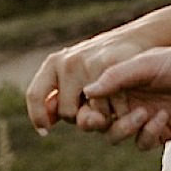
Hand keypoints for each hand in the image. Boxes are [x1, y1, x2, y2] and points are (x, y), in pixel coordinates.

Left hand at [25, 33, 145, 133]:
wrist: (135, 38)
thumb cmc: (99, 62)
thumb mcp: (73, 75)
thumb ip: (58, 99)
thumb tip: (44, 126)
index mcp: (53, 63)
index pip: (35, 95)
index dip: (37, 116)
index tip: (45, 132)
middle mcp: (68, 62)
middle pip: (66, 112)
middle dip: (79, 117)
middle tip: (92, 108)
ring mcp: (89, 65)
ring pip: (90, 113)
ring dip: (102, 117)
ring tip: (110, 105)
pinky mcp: (111, 69)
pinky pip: (110, 108)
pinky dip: (118, 113)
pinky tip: (124, 104)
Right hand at [79, 39, 170, 149]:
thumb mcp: (146, 64)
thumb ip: (117, 76)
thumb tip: (88, 91)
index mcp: (121, 80)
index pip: (90, 99)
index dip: (86, 105)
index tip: (90, 104)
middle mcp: (128, 99)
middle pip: (97, 121)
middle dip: (96, 122)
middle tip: (101, 118)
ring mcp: (143, 117)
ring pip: (116, 135)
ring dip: (124, 128)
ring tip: (143, 112)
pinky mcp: (162, 132)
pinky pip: (142, 143)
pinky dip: (148, 133)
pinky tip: (164, 116)